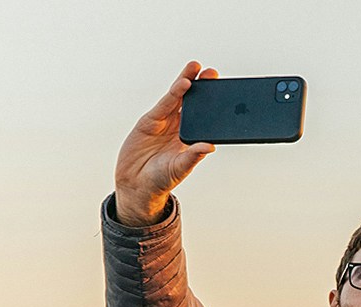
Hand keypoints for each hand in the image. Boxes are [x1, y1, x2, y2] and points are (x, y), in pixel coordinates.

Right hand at [114, 61, 217, 225]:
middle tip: (212, 73)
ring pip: (178, 98)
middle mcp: (180, 128)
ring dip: (187, 82)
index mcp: (191, 139)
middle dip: (202, 87)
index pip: (205, 118)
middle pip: (193, 103)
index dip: (213, 104)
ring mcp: (165, 123)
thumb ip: (193, 157)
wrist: (136, 184)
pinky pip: (164, 104)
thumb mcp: (179, 169)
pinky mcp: (150, 120)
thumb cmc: (160, 179)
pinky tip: (183, 83)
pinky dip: (173, 94)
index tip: (225, 92)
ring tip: (196, 67)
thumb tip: (210, 147)